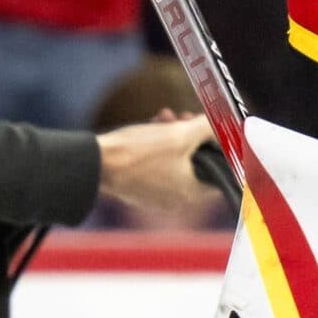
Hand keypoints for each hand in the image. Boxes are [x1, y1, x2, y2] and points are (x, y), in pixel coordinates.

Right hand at [97, 113, 217, 220]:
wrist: (92, 163)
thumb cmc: (137, 153)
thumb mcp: (181, 134)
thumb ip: (209, 128)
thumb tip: (225, 124)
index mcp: (192, 193)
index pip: (221, 172)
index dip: (220, 146)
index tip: (213, 128)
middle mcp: (176, 201)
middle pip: (198, 163)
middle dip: (194, 135)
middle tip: (187, 117)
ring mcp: (156, 196)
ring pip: (176, 160)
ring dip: (174, 135)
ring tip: (165, 117)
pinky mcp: (139, 188)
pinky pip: (158, 165)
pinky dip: (158, 146)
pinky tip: (151, 126)